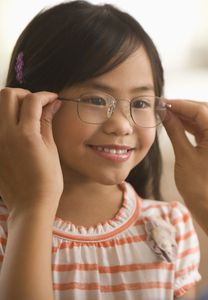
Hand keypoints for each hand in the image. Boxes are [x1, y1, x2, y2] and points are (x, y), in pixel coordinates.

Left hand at [0, 88, 62, 215]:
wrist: (30, 203)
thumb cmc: (47, 180)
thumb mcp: (51, 149)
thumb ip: (47, 123)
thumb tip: (53, 104)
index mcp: (25, 135)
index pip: (32, 101)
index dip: (45, 95)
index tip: (53, 99)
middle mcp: (4, 134)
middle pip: (7, 95)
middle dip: (24, 94)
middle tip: (36, 104)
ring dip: (10, 104)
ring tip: (25, 114)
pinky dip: (4, 120)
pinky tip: (15, 127)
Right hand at [162, 100, 207, 212]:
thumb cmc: (196, 185)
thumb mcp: (183, 155)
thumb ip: (174, 130)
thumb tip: (164, 112)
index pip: (201, 111)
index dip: (180, 104)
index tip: (162, 102)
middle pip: (204, 111)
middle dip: (183, 107)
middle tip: (163, 106)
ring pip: (202, 120)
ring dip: (185, 116)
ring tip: (165, 113)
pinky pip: (201, 130)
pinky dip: (188, 126)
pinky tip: (174, 123)